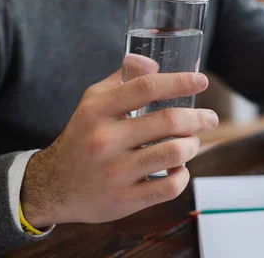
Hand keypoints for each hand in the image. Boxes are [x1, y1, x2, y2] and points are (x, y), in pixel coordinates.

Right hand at [20, 59, 217, 227]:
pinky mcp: (124, 200)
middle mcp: (105, 140)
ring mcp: (115, 173)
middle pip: (168, 121)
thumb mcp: (93, 102)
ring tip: (192, 142)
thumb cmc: (82, 136)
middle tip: (209, 118)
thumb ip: (123, 79)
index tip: (201, 81)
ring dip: (192, 145)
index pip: (146, 87)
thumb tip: (154, 62)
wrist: (53, 186)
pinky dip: (183, 176)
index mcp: (98, 110)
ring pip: (174, 153)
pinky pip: (169, 187)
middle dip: (198, 118)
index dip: (180, 82)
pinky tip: (179, 169)